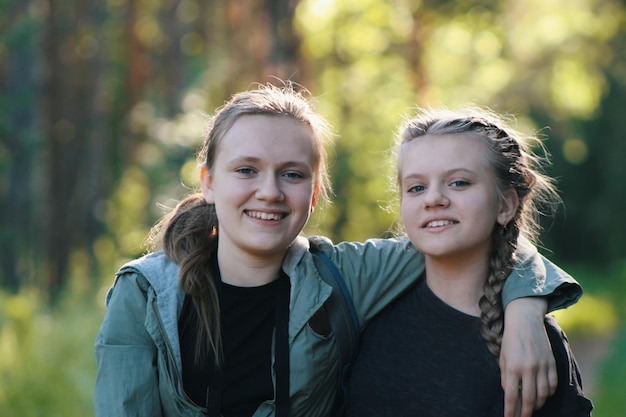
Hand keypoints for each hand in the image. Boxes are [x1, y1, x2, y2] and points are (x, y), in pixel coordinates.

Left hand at [500, 297, 556, 416]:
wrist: (525, 320)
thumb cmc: (510, 339)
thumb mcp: (502, 357)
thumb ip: (505, 376)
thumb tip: (509, 393)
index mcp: (513, 367)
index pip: (511, 397)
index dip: (510, 412)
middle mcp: (528, 368)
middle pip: (529, 400)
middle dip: (526, 413)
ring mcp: (542, 366)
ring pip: (543, 394)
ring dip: (538, 405)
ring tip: (532, 409)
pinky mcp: (552, 362)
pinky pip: (553, 384)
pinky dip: (549, 393)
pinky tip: (543, 395)